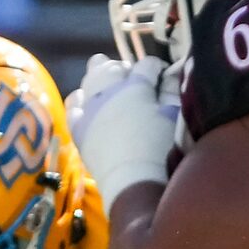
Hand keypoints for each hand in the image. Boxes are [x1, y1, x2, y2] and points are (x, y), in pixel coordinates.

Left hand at [69, 54, 175, 204]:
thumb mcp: (174, 117)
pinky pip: (73, 104)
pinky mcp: (77, 127)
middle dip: (127, 70)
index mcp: (135, 87)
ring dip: (102, 77)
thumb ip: (173, 90)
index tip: (163, 76)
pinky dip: (81, 99)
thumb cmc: (162, 150)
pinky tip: (89, 103)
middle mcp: (108, 91)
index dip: (157, 68)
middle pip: (114, 67)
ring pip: (90, 78)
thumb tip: (174, 70)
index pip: (147, 65)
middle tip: (137, 83)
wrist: (135, 183)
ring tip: (112, 87)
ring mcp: (89, 108)